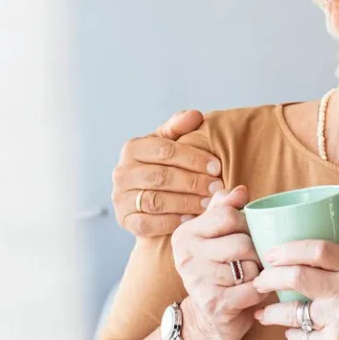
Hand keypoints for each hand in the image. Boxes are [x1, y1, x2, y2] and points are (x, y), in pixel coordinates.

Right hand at [112, 110, 222, 238]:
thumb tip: (195, 115)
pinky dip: (170, 222)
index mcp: (132, 148)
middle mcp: (122, 172)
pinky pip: (147, 223)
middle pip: (161, 177)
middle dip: (193, 182)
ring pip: (155, 201)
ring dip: (186, 203)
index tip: (217, 166)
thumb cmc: (162, 163)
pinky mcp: (125, 220)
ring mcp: (120, 198)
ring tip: (209, 202)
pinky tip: (190, 219)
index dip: (193, 158)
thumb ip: (179, 127)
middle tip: (217, 187)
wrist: (144, 194)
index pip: (165, 150)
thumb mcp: (168, 142)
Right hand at [172, 186, 264, 339]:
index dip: (247, 223)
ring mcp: (197, 282)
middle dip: (257, 251)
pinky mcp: (213, 304)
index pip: (227, 214)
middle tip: (257, 258)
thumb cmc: (221, 269)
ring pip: (249, 267)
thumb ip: (225, 209)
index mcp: (185, 234)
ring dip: (259, 272)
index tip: (249, 233)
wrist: (210, 318)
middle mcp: (185, 256)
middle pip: (241, 242)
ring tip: (254, 275)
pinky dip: (260, 291)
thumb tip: (240, 190)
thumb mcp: (218, 235)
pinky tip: (254, 291)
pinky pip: (251, 290)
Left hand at [252, 202, 338, 339]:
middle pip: (298, 277)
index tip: (270, 252)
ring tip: (264, 310)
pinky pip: (300, 338)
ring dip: (272, 312)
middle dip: (270, 278)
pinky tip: (290, 331)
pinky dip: (292, 335)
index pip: (319, 250)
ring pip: (292, 313)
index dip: (289, 249)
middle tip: (259, 280)